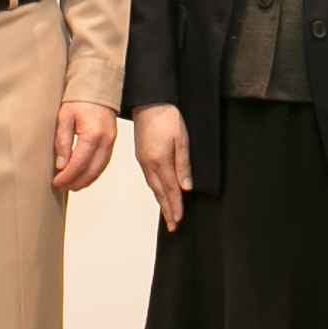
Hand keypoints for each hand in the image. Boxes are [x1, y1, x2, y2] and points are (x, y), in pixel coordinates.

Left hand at [54, 101, 116, 192]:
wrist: (96, 86)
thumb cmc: (79, 99)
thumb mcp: (64, 117)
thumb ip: (62, 141)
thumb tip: (61, 165)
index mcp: (93, 134)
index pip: (79, 164)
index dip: (67, 177)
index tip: (56, 182)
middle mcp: (105, 140)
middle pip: (91, 171)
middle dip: (75, 182)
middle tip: (61, 187)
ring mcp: (111, 141)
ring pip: (99, 170)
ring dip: (84, 181)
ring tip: (70, 186)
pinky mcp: (111, 141)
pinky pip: (103, 163)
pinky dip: (92, 173)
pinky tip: (82, 176)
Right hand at [133, 103, 194, 226]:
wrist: (149, 103)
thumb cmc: (166, 117)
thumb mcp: (181, 140)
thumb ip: (183, 165)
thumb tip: (185, 187)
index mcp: (160, 161)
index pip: (170, 190)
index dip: (175, 206)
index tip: (178, 220)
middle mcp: (149, 164)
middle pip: (160, 192)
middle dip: (167, 210)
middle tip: (173, 225)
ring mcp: (144, 161)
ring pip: (154, 187)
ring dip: (161, 202)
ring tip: (167, 214)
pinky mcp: (142, 156)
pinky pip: (149, 179)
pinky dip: (156, 190)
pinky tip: (159, 192)